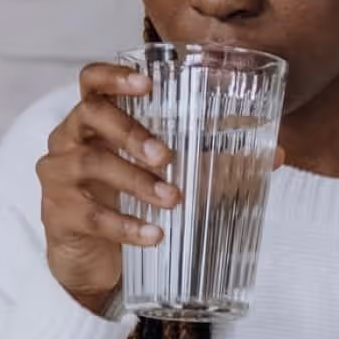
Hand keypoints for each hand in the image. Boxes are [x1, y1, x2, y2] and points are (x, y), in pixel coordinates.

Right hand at [36, 63, 286, 315]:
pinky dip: (126, 225)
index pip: (91, 80)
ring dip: (136, 181)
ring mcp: (59, 176)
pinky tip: (154, 234)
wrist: (93, 261)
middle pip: (90, 115)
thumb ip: (220, 161)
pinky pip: (92, 215)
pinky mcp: (59, 214)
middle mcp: (70, 138)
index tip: (149, 83)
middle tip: (167, 156)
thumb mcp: (172, 175)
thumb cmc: (131, 200)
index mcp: (95, 119)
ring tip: (172, 199)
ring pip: (91, 164)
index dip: (116, 76)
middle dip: (130, 132)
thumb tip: (279, 155)